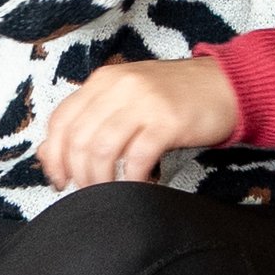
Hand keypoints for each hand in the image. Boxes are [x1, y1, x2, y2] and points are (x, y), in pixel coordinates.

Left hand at [38, 56, 240, 187]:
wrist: (226, 85)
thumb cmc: (174, 97)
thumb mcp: (126, 99)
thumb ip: (90, 119)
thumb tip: (48, 153)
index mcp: (103, 80)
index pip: (61, 120)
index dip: (54, 156)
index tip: (59, 180)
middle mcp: (119, 86)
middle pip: (78, 138)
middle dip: (76, 174)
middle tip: (85, 193)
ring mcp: (144, 101)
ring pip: (102, 149)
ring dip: (100, 180)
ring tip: (108, 194)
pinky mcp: (168, 120)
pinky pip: (137, 157)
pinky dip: (131, 179)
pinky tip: (137, 187)